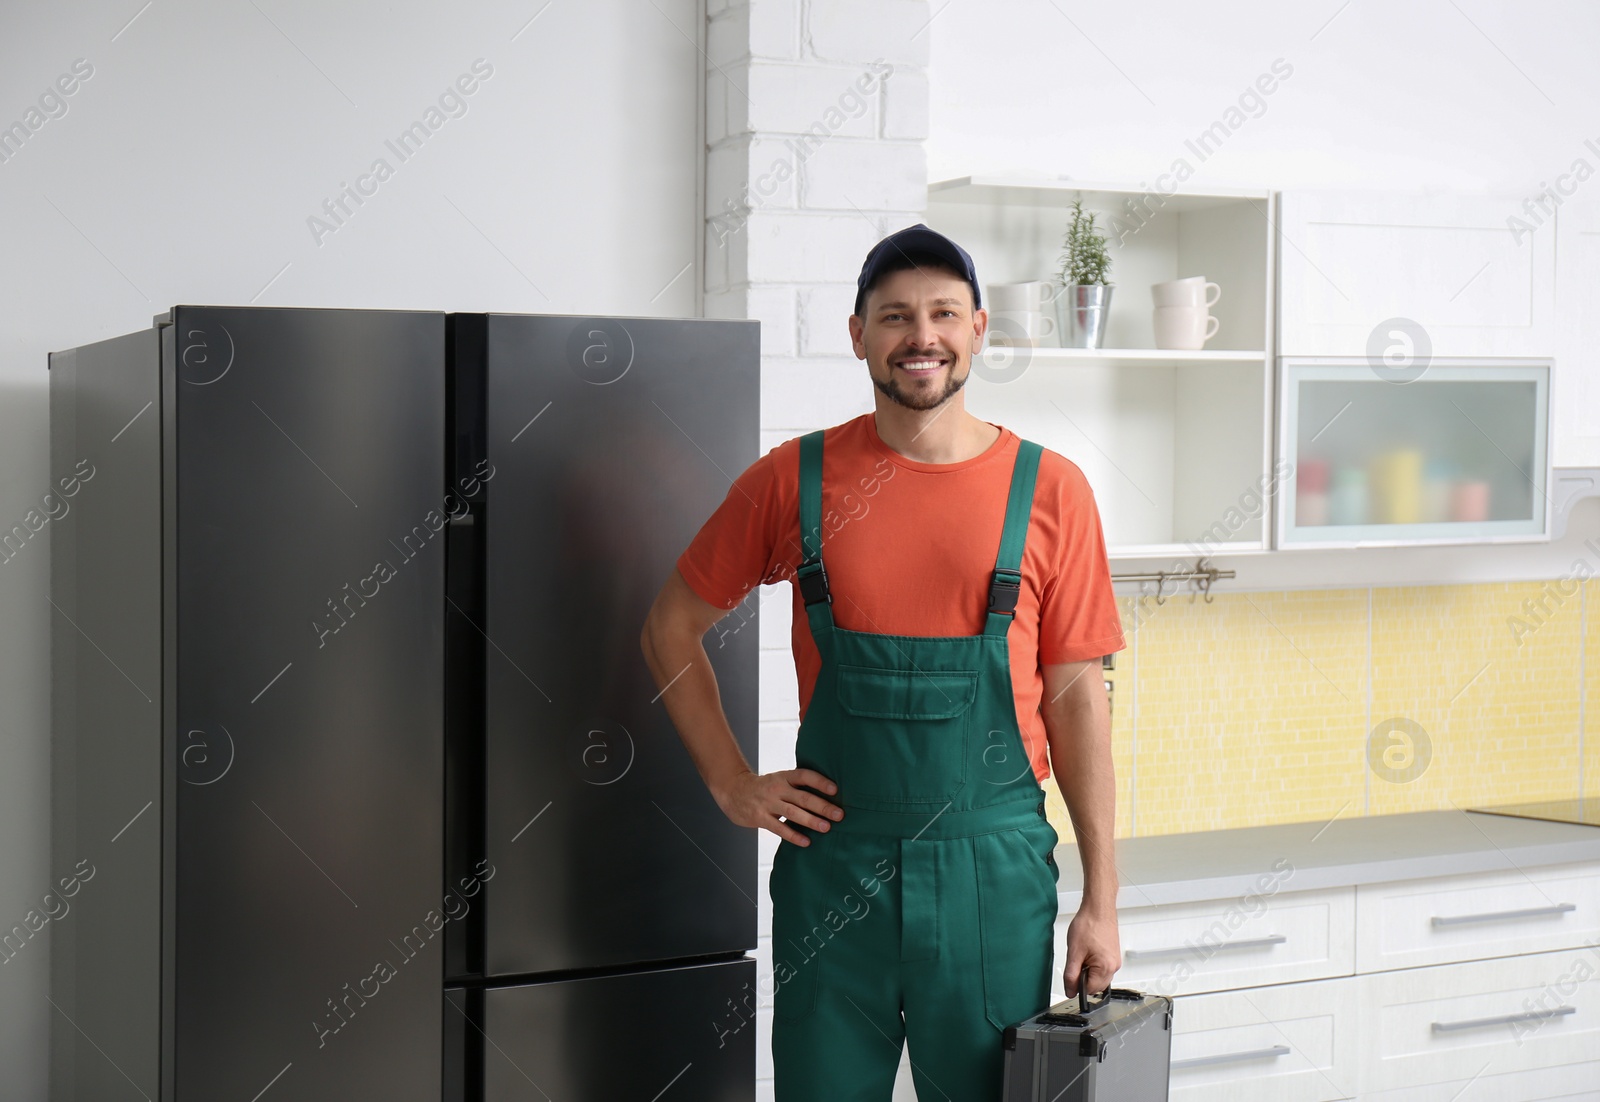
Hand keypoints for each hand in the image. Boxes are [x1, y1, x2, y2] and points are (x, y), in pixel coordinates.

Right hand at [713, 768, 842, 845]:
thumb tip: (827, 797)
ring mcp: (768, 803)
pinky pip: (779, 828)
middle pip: (802, 797)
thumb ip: (797, 787)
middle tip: (839, 815)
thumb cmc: (763, 788)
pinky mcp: (760, 818)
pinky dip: (793, 835)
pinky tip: (806, 841)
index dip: (820, 782)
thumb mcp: (779, 780)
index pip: (804, 776)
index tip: (835, 789)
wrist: (733, 791)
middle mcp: (777, 788)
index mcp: (784, 777)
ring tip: (826, 828)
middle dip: (822, 806)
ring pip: (793, 813)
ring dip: (811, 821)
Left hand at [1062, 903, 1120, 1000]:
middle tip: (1076, 961)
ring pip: (1099, 977)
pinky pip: (1102, 968)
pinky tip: (1087, 953)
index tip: (1071, 976)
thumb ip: (1071, 975)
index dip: (1077, 985)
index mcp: (1106, 968)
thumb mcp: (1074, 952)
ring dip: (1088, 972)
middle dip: (1084, 978)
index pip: (1090, 990)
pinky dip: (1093, 965)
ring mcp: (1115, 961)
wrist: (1098, 908)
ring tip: (1082, 954)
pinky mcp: (1113, 955)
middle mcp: (1114, 966)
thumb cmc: (1089, 924)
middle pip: (1096, 986)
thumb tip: (1070, 991)